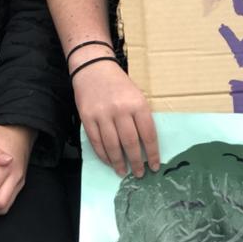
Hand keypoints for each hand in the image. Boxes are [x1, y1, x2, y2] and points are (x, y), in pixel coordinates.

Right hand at [72, 56, 159, 176]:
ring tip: (123, 171)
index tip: (155, 166)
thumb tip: (147, 145)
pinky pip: (96, 141)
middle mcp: (120, 110)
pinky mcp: (87, 117)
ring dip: (118, 162)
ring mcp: (102, 114)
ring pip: (112, 145)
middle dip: (136, 162)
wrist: (93, 67)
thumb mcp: (137, 95)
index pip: (148, 134)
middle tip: (139, 174)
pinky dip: (103, 154)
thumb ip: (141, 117)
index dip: (153, 153)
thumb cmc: (118, 83)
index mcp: (137, 104)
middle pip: (130, 143)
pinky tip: (109, 161)